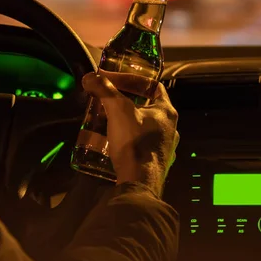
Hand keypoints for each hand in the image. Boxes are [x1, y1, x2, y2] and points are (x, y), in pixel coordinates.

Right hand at [82, 72, 179, 196]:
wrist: (140, 183)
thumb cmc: (134, 142)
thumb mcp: (118, 110)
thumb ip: (105, 90)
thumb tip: (89, 77)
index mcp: (167, 112)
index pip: (153, 86)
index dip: (132, 79)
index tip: (112, 80)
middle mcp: (171, 128)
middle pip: (147, 106)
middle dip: (125, 101)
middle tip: (106, 100)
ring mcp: (165, 147)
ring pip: (143, 126)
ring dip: (125, 121)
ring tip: (105, 119)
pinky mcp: (155, 163)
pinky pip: (140, 144)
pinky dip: (126, 139)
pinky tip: (111, 142)